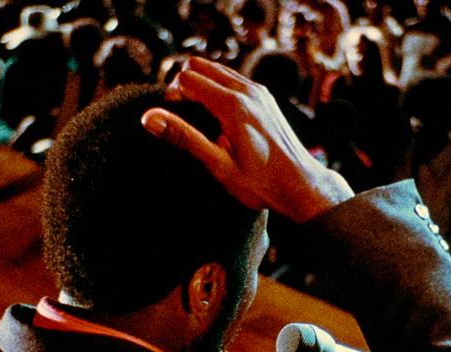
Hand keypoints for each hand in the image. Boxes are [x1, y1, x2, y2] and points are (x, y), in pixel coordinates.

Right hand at [141, 57, 353, 222]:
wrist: (301, 186)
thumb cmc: (260, 182)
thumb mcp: (218, 164)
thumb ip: (184, 137)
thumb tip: (150, 118)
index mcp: (233, 106)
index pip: (187, 79)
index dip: (172, 96)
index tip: (174, 120)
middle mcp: (248, 92)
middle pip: (200, 66)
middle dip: (184, 85)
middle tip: (185, 117)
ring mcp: (260, 93)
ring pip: (218, 70)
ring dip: (202, 85)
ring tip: (201, 119)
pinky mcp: (266, 98)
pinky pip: (234, 79)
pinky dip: (219, 88)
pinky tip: (219, 117)